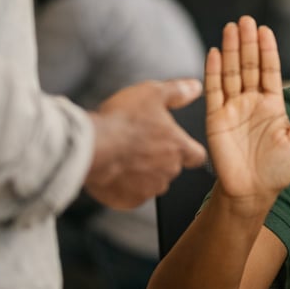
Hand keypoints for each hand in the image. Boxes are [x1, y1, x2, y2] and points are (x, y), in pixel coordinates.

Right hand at [85, 78, 207, 208]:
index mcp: (178, 148)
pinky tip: (114, 170)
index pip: (198, 156)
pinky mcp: (129, 200)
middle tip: (139, 144)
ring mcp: (149, 189)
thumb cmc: (122, 121)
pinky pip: (131, 194)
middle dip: (159, 158)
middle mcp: (168, 171)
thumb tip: (195, 88)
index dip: (189, 150)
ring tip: (125, 156)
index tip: (180, 145)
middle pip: (171, 167)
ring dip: (142, 172)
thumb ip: (178, 92)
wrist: (92, 147)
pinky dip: (125, 185)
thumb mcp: (153, 93)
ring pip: (151, 182)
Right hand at [205, 16, 289, 216]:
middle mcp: (251, 102)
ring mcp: (233, 108)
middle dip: (247, 43)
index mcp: (272, 104)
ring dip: (230, 51)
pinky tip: (213, 53)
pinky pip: (214, 91)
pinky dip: (212, 72)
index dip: (267, 50)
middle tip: (245, 20)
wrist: (252, 192)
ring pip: (231, 73)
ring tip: (231, 28)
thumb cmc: (277, 170)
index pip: (269, 70)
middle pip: (248, 65)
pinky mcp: (216, 118)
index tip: (265, 30)